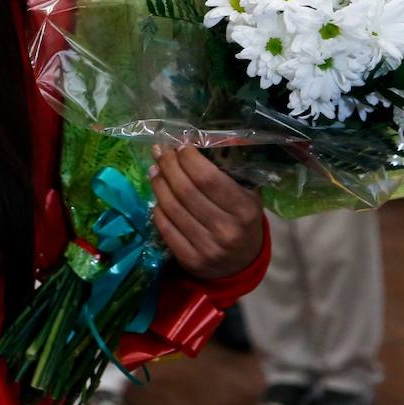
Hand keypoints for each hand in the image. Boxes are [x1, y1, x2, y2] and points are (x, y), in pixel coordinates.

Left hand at [150, 144, 264, 279]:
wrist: (243, 264)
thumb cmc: (243, 220)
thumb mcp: (248, 195)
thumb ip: (230, 170)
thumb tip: (197, 141)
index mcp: (245, 211)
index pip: (208, 178)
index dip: (189, 159)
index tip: (180, 145)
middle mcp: (227, 230)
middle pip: (186, 191)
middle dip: (169, 166)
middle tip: (161, 152)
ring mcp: (208, 248)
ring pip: (172, 208)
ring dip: (159, 184)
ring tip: (155, 169)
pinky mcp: (191, 260)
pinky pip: (165, 228)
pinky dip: (157, 208)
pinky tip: (157, 195)